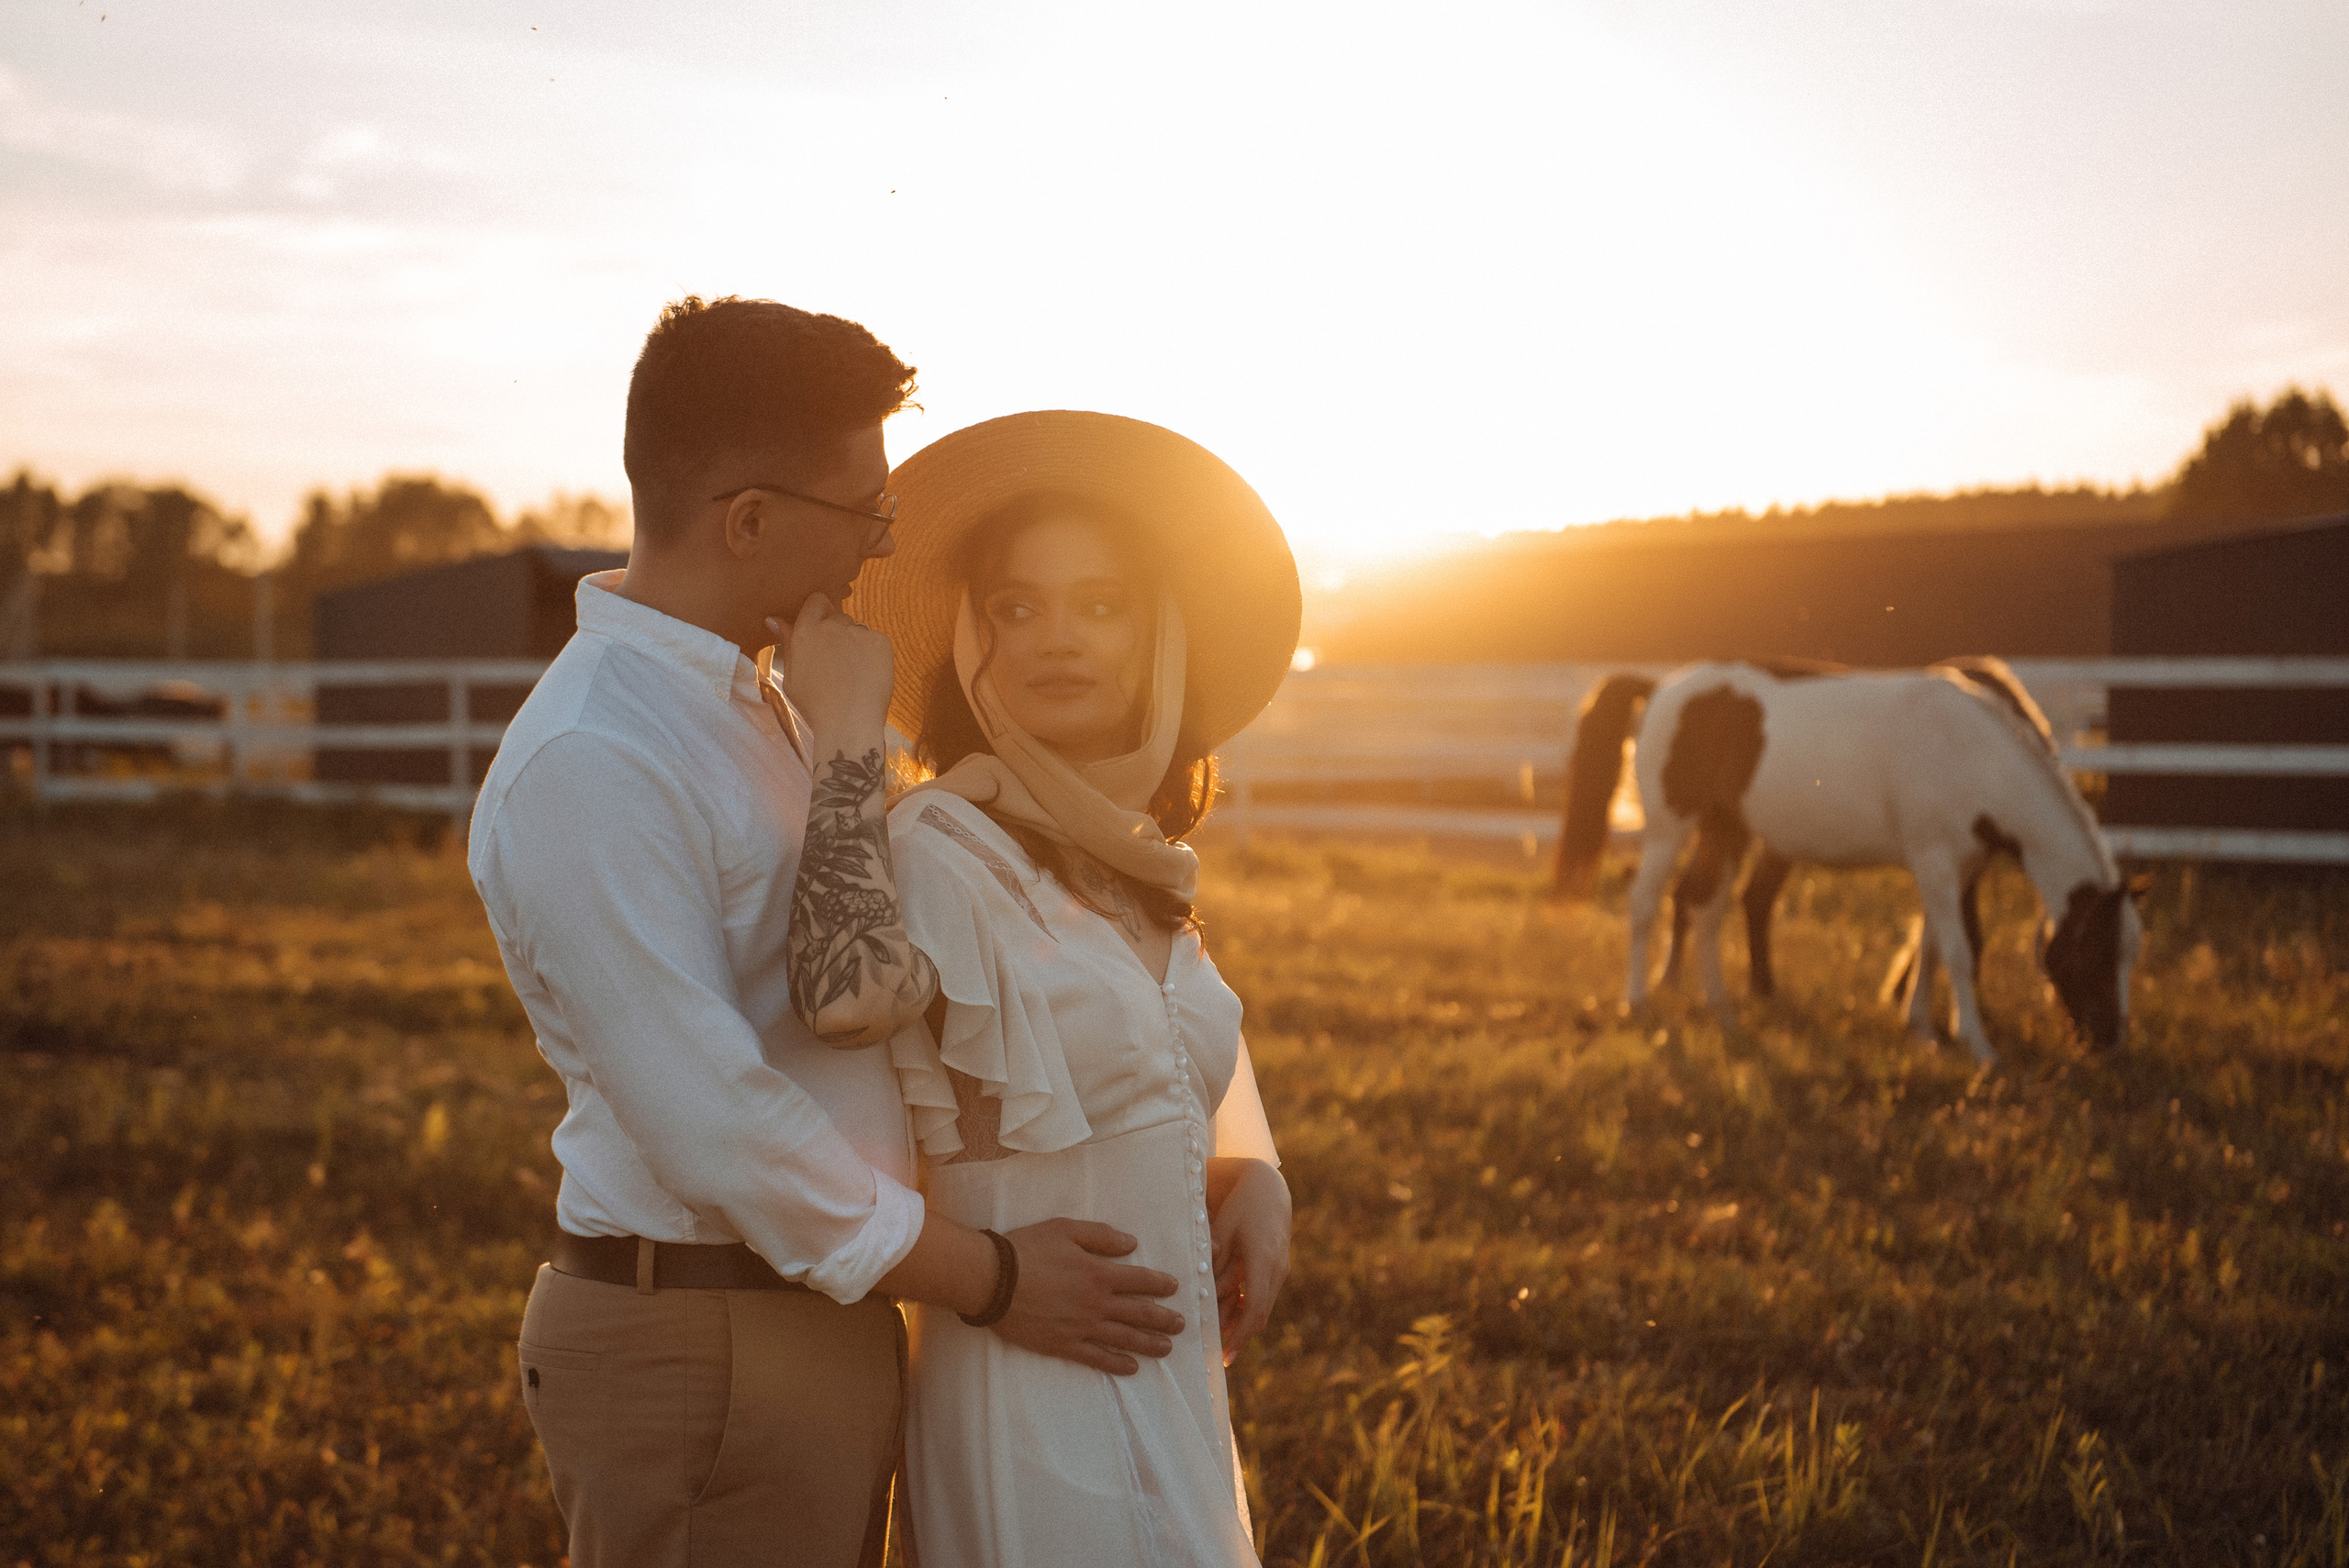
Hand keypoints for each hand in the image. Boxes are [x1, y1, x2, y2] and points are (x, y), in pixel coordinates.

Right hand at [768, 596, 893, 741]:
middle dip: (838, 633)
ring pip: (858, 630)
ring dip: (856, 644)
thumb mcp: (792, 676)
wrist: (849, 724)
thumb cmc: (816, 706)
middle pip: (838, 616)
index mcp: (806, 632)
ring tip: (853, 674)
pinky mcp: (881, 642)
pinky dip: (874, 655)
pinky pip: (876, 641)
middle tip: (838, 663)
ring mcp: (858, 633)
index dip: (820, 612)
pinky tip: (868, 676)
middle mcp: (832, 626)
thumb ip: (787, 643)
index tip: (823, 629)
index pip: (816, 601)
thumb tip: (773, 619)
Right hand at [993, 1219, 1186, 1375]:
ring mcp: (1082, 1327)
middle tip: (1181, 1324)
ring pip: (1124, 1338)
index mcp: (1099, 1273)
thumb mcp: (1065, 1229)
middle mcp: (1097, 1303)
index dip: (1160, 1284)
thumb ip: (1101, 1236)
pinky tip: (1131, 1367)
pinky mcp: (1064, 1345)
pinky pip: (1097, 1358)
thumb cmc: (1027, 1250)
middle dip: (1163, 1318)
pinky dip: (1117, 1364)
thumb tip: (1132, 1244)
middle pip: (1139, 1313)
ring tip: (1166, 1347)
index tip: (1174, 1288)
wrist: (993, 1281)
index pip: (1140, 1280)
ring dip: (1149, 1343)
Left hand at [1209, 1159, 1290, 1365]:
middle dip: (1240, 1336)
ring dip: (1243, 1323)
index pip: (1254, 1308)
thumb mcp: (1223, 1229)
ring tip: (1220, 1340)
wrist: (1268, 1187)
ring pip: (1262, 1306)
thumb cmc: (1240, 1206)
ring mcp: (1281, 1268)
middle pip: (1259, 1314)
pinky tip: (1230, 1317)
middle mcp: (1277, 1269)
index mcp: (1264, 1260)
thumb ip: (1215, 1261)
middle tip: (1219, 1356)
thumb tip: (1207, 1293)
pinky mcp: (1278, 1266)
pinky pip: (1263, 1294)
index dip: (1240, 1335)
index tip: (1226, 1356)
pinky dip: (1248, 1308)